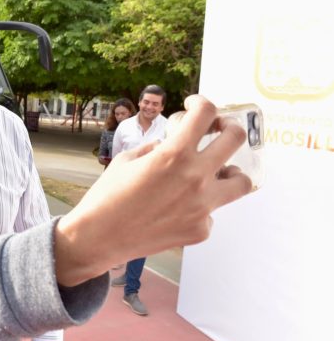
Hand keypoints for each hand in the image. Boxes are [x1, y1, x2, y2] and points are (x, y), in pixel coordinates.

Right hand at [55, 95, 251, 285]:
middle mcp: (195, 178)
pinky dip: (200, 206)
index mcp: (173, 154)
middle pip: (235, 139)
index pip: (205, 113)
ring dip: (231, 171)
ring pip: (241, 182)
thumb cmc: (106, 197)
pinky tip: (180, 209)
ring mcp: (202, 207)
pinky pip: (212, 212)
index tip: (194, 105)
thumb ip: (154, 148)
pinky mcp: (200, 230)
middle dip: (228, 126)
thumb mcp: (125, 160)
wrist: (98, 238)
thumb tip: (168, 145)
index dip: (201, 102)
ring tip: (217, 172)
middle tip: (218, 128)